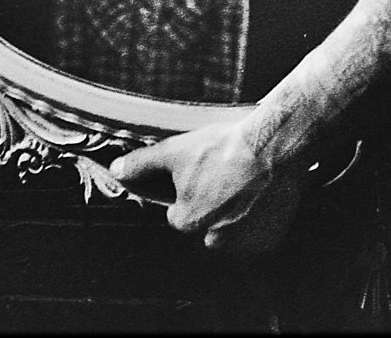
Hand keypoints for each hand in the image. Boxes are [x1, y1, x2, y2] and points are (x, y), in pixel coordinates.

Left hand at [110, 121, 306, 253]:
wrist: (273, 147)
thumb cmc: (224, 148)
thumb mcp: (176, 150)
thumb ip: (143, 164)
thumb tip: (116, 171)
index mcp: (187, 221)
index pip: (180, 213)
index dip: (190, 190)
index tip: (205, 173)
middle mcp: (214, 240)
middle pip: (206, 224)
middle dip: (214, 205)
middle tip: (227, 175)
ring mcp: (244, 244)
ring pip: (232, 231)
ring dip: (236, 214)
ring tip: (245, 182)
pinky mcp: (270, 241)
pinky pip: (259, 234)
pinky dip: (260, 219)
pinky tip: (261, 194)